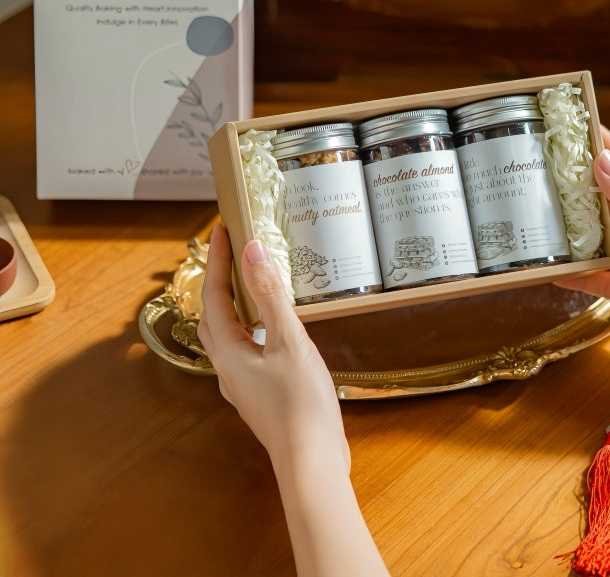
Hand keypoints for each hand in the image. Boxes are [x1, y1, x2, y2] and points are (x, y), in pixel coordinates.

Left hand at [198, 226, 390, 575]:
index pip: (214, 296)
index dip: (217, 261)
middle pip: (214, 316)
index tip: (221, 230)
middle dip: (219, 281)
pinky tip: (273, 328)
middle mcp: (229, 369)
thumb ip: (271, 295)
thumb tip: (252, 251)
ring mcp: (244, 384)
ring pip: (229, 335)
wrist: (312, 462)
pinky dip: (253, 327)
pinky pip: (247, 350)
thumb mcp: (289, 342)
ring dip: (234, 305)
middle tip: (230, 253)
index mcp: (229, 353)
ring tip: (249, 282)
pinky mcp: (262, 394)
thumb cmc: (300, 405)